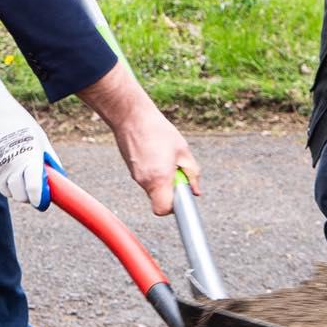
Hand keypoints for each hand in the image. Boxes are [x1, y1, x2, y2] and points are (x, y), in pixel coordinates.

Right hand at [0, 71, 57, 208]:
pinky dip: (0, 178)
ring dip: (13, 187)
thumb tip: (59, 177)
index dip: (39, 199)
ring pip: (6, 190)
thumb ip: (49, 159)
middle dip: (27, 194)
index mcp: (29, 158)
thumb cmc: (18, 122)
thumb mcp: (39, 138)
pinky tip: (4, 163)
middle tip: (31, 185)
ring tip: (17, 169)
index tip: (42, 201)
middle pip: (20, 196)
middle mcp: (11, 166)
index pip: (34, 189)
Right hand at [76, 63, 197, 215]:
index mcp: (159, 179)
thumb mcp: (183, 151)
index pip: (163, 210)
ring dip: (163, 179)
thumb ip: (192, 173)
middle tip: (177, 171)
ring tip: (165, 157)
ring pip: (153, 188)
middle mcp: (144, 181)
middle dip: (170, 190)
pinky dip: (154, 171)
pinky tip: (156, 153)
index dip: (174, 207)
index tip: (182, 194)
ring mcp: (135, 176)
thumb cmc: (158, 131)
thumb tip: (195, 190)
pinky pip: (146, 178)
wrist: (131, 116)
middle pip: (159, 199)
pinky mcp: (132, 168)